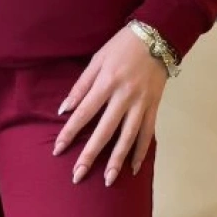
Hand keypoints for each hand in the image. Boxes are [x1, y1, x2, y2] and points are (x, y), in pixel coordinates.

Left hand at [53, 23, 169, 185]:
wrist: (157, 37)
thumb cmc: (122, 46)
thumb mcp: (97, 59)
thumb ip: (81, 86)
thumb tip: (64, 109)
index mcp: (107, 82)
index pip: (84, 113)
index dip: (70, 132)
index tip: (58, 150)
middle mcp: (124, 96)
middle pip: (105, 131)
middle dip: (90, 155)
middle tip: (78, 175)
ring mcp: (142, 104)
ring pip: (128, 137)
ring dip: (117, 160)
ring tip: (108, 180)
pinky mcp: (154, 107)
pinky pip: (148, 133)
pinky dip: (141, 152)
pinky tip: (133, 168)